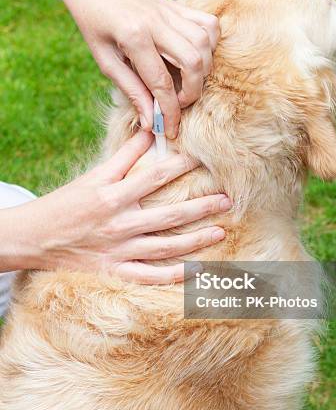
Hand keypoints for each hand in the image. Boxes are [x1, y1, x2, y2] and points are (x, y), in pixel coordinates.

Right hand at [2, 132, 230, 282]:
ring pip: (166, 248)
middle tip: (228, 200)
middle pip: (170, 215)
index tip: (206, 158)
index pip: (157, 176)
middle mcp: (120, 225)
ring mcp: (119, 252)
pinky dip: (173, 276)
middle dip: (202, 207)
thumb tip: (150, 132)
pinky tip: (196, 271)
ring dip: (196, 241)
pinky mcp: (115, 272)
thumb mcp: (93, 175)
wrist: (35, 238)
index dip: (184, 165)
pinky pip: (149, 277)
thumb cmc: (66, 203)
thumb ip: (124, 156)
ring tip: (221, 232)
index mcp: (114, 196)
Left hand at [60, 0, 218, 137]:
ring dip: (203, 69)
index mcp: (133, 37)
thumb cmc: (94, 24)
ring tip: (187, 80)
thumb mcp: (105, 60)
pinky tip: (195, 56)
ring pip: (205, 43)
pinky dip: (210, 45)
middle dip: (193, 91)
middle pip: (193, 62)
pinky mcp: (178, 5)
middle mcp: (156, 22)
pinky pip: (209, 24)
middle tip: (178, 101)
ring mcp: (170, 11)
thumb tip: (149, 121)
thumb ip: (130, 89)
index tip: (169, 130)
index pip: (161, 82)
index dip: (169, 111)